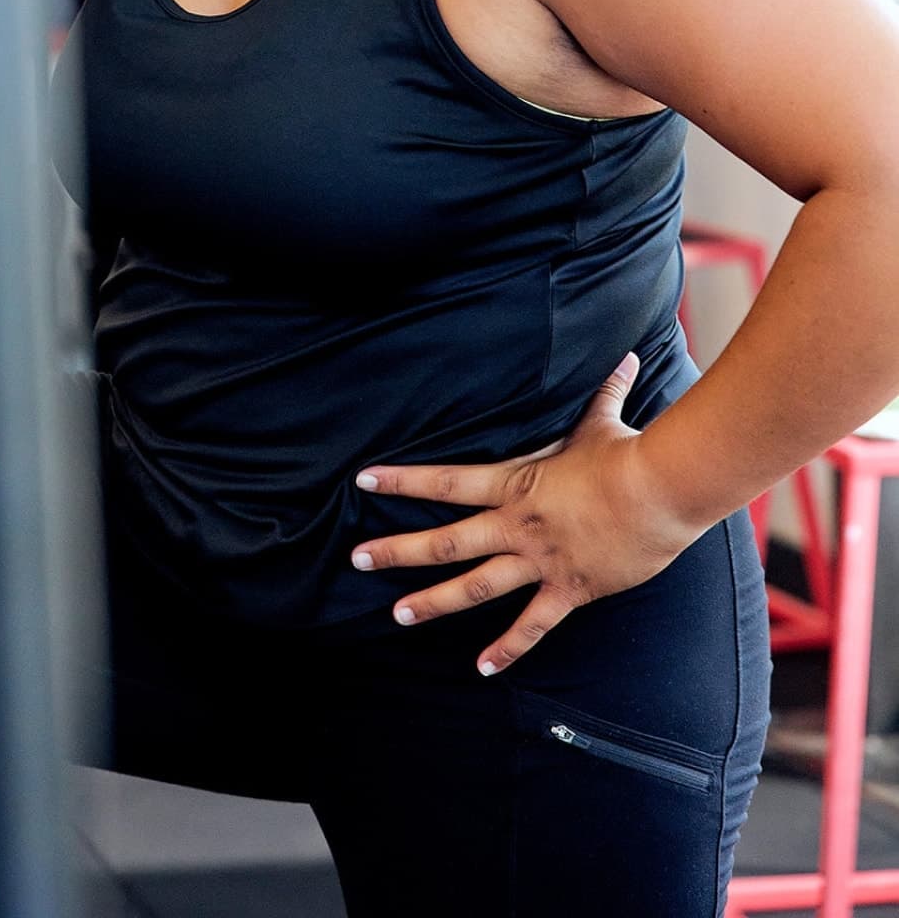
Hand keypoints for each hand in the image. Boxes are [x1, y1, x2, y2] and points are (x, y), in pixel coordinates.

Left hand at [349, 352, 705, 675]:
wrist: (662, 491)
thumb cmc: (628, 452)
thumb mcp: (602, 419)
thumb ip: (604, 389)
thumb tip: (626, 354)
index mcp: (515, 483)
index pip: (445, 482)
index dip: (402, 481)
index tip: (363, 481)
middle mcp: (517, 525)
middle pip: (445, 541)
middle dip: (397, 551)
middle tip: (358, 559)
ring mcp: (540, 561)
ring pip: (475, 587)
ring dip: (434, 602)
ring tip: (397, 616)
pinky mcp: (570, 589)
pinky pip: (532, 626)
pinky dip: (507, 648)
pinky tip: (482, 667)